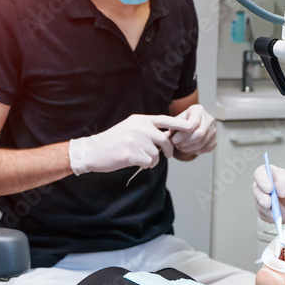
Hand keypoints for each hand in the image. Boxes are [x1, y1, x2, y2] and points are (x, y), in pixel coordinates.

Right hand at [68, 114, 191, 174]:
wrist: (92, 151)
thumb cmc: (113, 142)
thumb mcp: (130, 128)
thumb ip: (147, 130)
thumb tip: (166, 137)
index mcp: (139, 119)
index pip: (164, 120)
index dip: (179, 124)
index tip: (191, 127)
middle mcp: (139, 127)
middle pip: (164, 140)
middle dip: (168, 149)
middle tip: (168, 155)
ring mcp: (134, 140)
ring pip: (156, 154)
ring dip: (153, 160)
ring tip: (141, 159)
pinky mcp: (131, 153)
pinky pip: (148, 162)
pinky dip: (145, 165)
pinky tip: (136, 162)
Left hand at [171, 104, 216, 154]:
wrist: (193, 124)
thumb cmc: (183, 121)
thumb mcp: (177, 120)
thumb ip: (172, 126)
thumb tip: (167, 136)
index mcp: (198, 110)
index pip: (194, 123)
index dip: (183, 134)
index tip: (174, 140)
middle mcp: (209, 119)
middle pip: (199, 134)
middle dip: (185, 142)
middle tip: (176, 145)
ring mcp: (213, 131)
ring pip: (201, 144)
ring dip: (187, 148)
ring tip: (179, 146)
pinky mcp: (214, 141)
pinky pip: (203, 149)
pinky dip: (193, 151)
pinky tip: (186, 147)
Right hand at [253, 164, 284, 222]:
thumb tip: (278, 187)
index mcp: (270, 174)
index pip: (260, 174)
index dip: (262, 180)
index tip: (269, 188)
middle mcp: (264, 186)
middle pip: (256, 190)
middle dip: (262, 197)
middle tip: (269, 202)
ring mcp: (263, 198)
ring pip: (258, 204)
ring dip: (266, 209)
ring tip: (276, 212)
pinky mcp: (265, 211)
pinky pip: (263, 215)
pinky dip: (269, 217)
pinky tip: (277, 216)